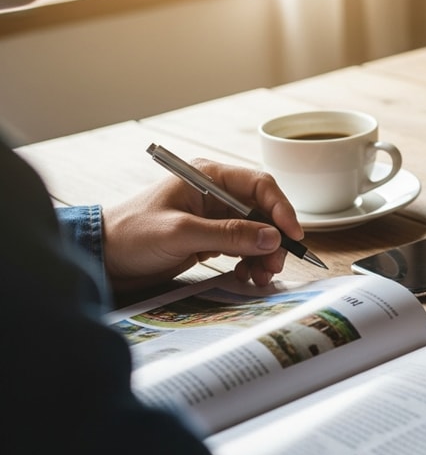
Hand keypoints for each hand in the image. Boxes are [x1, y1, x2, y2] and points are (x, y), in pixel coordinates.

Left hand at [101, 159, 304, 289]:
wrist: (103, 258)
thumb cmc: (132, 235)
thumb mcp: (180, 232)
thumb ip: (228, 234)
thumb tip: (272, 237)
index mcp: (209, 178)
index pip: (260, 185)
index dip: (281, 209)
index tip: (292, 235)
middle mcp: (216, 194)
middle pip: (263, 212)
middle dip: (274, 239)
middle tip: (275, 264)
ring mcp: (214, 217)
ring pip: (257, 233)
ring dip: (264, 254)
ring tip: (261, 276)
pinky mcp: (211, 238)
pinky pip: (243, 247)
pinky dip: (250, 262)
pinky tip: (245, 275)